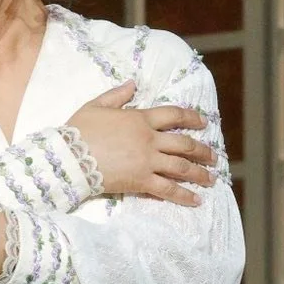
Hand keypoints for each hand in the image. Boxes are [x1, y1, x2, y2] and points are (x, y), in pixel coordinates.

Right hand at [69, 79, 215, 203]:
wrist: (70, 157)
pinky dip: (183, 195)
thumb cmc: (80, 130)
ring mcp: (148, 161)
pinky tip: (196, 200)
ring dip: (199, 173)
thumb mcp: (96, 105)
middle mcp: (150, 139)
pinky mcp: (141, 181)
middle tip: (214, 157)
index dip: (192, 118)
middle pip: (184, 143)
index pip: (174, 115)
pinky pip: (167, 189)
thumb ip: (117, 95)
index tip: (204, 123)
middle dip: (202, 150)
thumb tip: (132, 84)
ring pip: (181, 167)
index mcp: (141, 119)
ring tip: (211, 179)